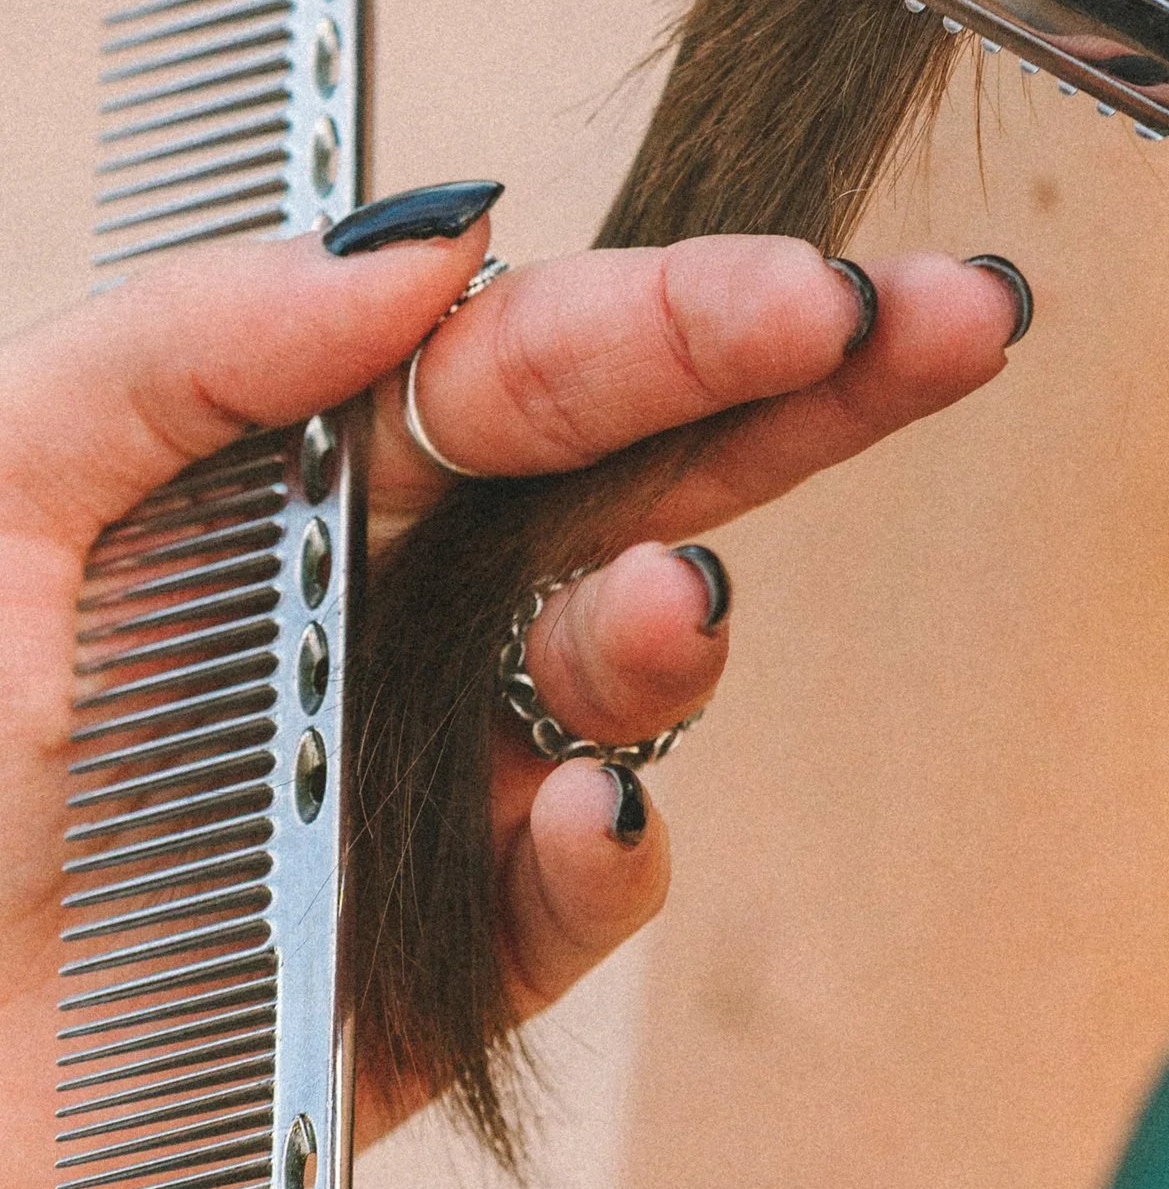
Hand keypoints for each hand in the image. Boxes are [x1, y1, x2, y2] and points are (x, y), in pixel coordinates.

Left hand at [0, 200, 1024, 1188]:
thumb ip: (198, 338)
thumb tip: (433, 231)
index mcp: (298, 470)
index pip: (526, 359)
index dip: (683, 310)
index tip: (817, 286)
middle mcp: (389, 601)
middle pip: (642, 468)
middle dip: (810, 392)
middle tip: (949, 327)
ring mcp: (423, 773)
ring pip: (621, 667)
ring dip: (674, 621)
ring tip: (667, 602)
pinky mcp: (430, 957)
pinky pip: (570, 887)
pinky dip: (603, 849)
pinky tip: (584, 815)